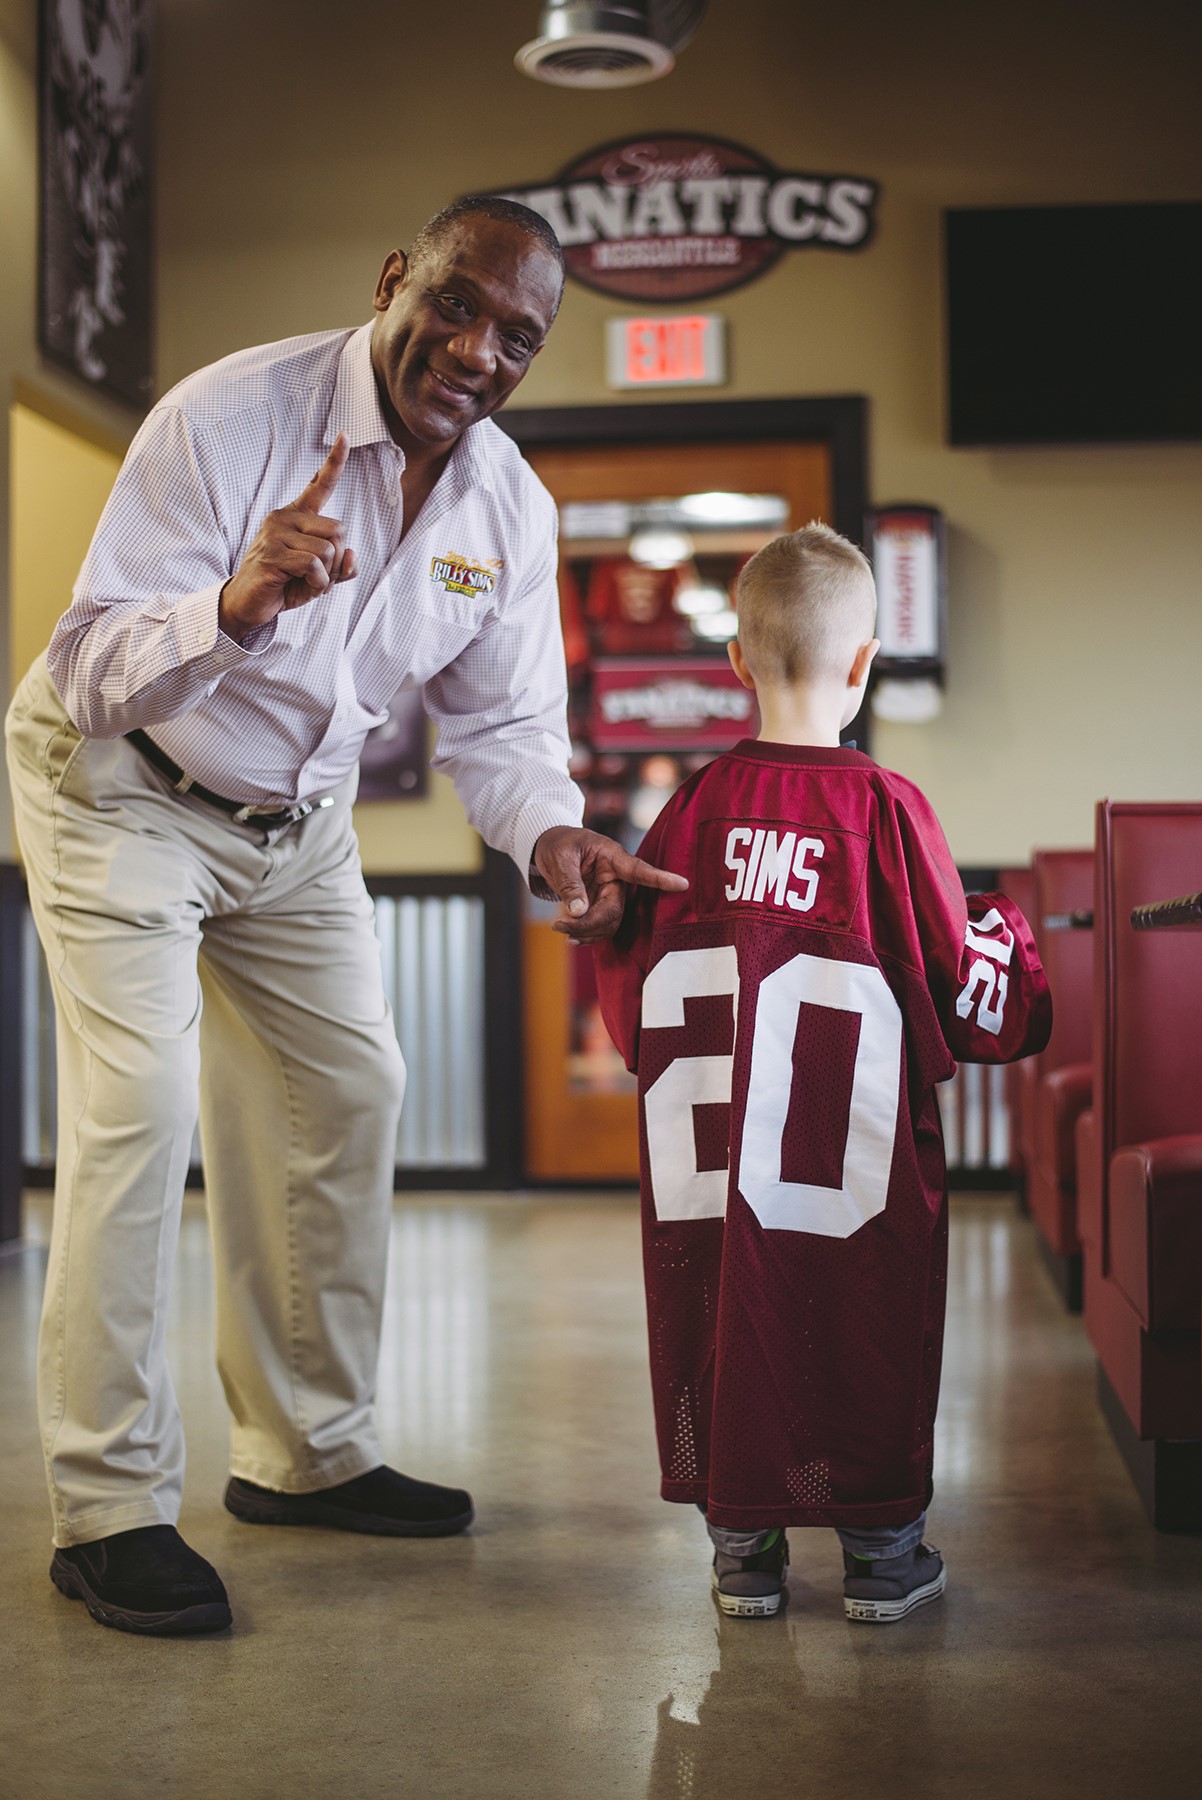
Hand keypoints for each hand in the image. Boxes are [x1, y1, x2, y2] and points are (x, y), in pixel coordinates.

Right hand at [218, 432, 357, 641]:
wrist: (249, 603)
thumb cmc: (284, 584)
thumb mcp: (319, 576)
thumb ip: (340, 566)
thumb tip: (351, 555)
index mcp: (296, 517)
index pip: (319, 485)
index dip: (335, 462)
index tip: (345, 435)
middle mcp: (284, 518)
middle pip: (339, 529)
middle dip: (336, 559)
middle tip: (315, 575)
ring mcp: (276, 534)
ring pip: (328, 550)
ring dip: (326, 576)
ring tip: (305, 582)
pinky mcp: (273, 554)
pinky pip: (314, 565)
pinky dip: (317, 583)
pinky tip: (301, 587)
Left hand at [533, 826, 688, 944]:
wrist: (550, 849)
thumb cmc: (559, 844)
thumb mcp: (560, 858)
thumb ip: (570, 883)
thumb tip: (578, 911)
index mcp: (612, 857)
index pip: (639, 870)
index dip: (661, 879)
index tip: (682, 884)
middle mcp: (616, 878)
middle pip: (615, 909)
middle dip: (590, 923)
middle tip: (560, 925)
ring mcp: (610, 894)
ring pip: (610, 923)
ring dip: (586, 932)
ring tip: (559, 927)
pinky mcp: (601, 906)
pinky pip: (601, 928)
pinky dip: (586, 935)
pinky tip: (570, 935)